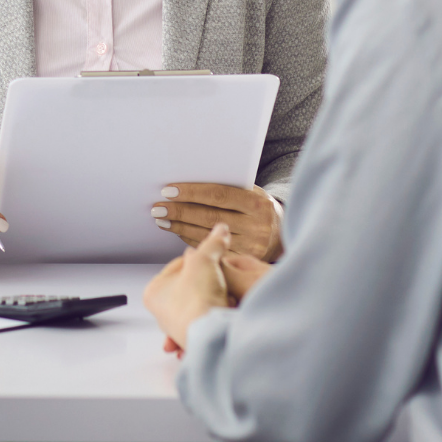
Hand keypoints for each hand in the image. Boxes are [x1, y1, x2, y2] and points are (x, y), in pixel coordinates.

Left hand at [144, 224, 272, 352]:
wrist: (211, 334)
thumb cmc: (196, 300)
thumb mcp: (205, 260)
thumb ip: (213, 243)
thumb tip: (221, 230)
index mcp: (154, 291)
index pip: (180, 265)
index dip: (200, 259)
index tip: (212, 259)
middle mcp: (162, 311)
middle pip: (193, 284)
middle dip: (210, 281)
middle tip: (220, 279)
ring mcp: (179, 326)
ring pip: (204, 302)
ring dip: (217, 298)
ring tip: (226, 296)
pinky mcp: (197, 338)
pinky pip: (211, 318)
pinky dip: (220, 313)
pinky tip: (227, 309)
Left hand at [152, 183, 282, 260]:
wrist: (283, 233)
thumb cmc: (259, 208)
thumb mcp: (252, 193)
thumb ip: (229, 189)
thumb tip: (190, 181)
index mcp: (258, 203)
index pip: (218, 195)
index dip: (191, 192)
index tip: (169, 190)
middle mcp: (256, 226)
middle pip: (209, 216)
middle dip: (180, 211)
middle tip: (158, 207)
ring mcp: (250, 247)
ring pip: (207, 235)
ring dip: (180, 226)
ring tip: (162, 219)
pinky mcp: (242, 261)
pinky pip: (211, 251)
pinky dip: (191, 240)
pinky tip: (178, 231)